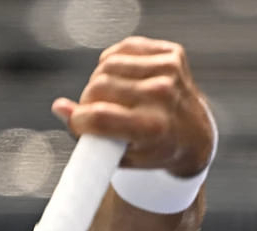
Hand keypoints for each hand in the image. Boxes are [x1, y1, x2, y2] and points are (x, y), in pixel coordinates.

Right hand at [51, 37, 213, 176]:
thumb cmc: (155, 150)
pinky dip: (117, 63)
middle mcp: (164, 96)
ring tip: (111, 97)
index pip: (100, 116)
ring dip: (101, 81)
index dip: (80, 120)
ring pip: (108, 64)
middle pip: (99, 87)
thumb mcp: (123, 156)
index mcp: (154, 128)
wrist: (196, 135)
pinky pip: (124, 49)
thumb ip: (89, 136)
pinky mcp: (172, 54)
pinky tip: (124, 79)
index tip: (78, 123)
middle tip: (95, 112)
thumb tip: (59, 107)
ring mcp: (170, 72)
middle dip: (88, 101)